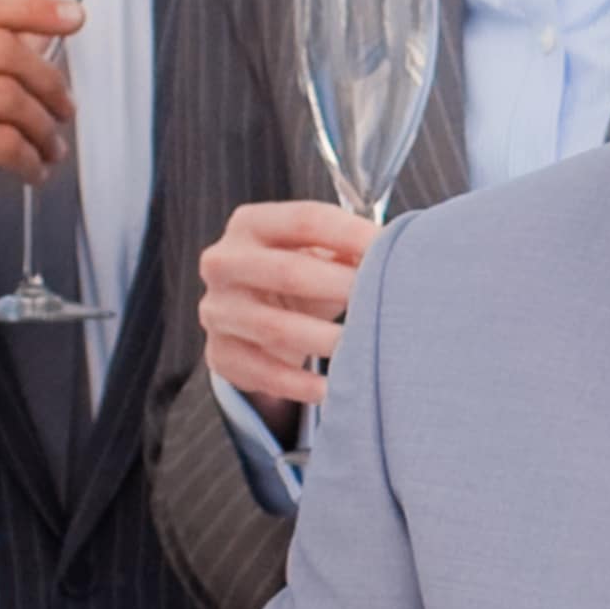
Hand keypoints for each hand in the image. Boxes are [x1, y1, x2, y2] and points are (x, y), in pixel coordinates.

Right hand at [0, 0, 81, 181]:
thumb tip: (36, 37)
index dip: (30, 7)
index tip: (72, 17)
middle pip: (1, 49)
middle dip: (49, 80)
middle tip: (64, 106)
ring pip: (7, 96)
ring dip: (44, 126)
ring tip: (51, 145)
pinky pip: (3, 143)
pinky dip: (30, 158)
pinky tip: (33, 168)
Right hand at [197, 198, 375, 414]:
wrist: (253, 319)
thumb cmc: (297, 276)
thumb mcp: (317, 253)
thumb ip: (348, 247)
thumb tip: (391, 252)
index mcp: (251, 224)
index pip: (304, 220)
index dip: (350, 234)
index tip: (388, 248)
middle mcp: (224, 263)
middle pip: (286, 272)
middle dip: (337, 286)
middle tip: (376, 300)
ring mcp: (218, 310)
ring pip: (274, 327)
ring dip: (321, 339)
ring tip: (359, 346)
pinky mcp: (220, 353)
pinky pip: (261, 372)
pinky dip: (298, 384)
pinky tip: (329, 388)